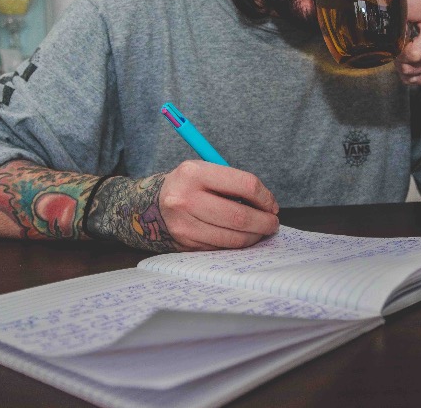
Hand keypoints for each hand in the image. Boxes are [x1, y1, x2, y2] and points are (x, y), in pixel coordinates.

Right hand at [158, 161, 279, 249]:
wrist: (148, 205)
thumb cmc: (187, 186)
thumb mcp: (204, 171)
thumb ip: (234, 184)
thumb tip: (267, 205)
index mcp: (194, 173)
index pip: (244, 184)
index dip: (265, 197)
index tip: (272, 204)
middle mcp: (185, 199)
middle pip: (239, 216)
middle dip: (264, 222)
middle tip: (273, 223)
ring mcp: (184, 224)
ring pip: (232, 237)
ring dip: (254, 237)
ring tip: (261, 231)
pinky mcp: (185, 244)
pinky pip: (221, 247)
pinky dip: (236, 244)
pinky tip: (241, 237)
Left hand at [395, 0, 420, 86]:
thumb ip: (405, 2)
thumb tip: (378, 1)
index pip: (404, 17)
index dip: (391, 24)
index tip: (387, 25)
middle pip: (410, 53)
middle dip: (397, 52)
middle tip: (397, 46)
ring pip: (407, 69)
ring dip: (400, 65)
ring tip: (404, 55)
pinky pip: (413, 80)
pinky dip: (407, 75)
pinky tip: (411, 65)